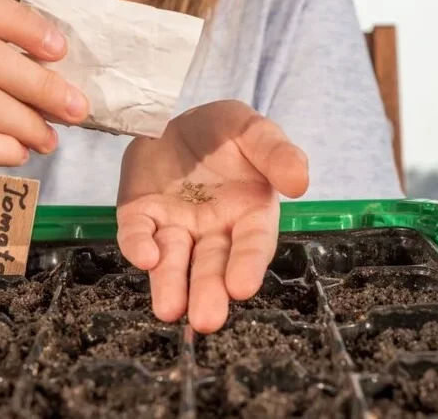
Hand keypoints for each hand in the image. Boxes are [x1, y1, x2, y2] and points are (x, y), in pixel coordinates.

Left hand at [117, 100, 308, 332]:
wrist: (175, 117)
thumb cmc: (224, 132)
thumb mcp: (254, 130)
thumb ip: (278, 153)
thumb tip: (300, 183)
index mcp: (249, 213)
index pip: (252, 244)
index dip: (247, 265)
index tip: (242, 288)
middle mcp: (213, 229)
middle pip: (212, 265)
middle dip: (209, 292)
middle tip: (206, 319)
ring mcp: (174, 226)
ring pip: (173, 261)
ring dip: (170, 284)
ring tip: (170, 309)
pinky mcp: (140, 215)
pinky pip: (137, 233)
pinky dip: (138, 245)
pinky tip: (144, 256)